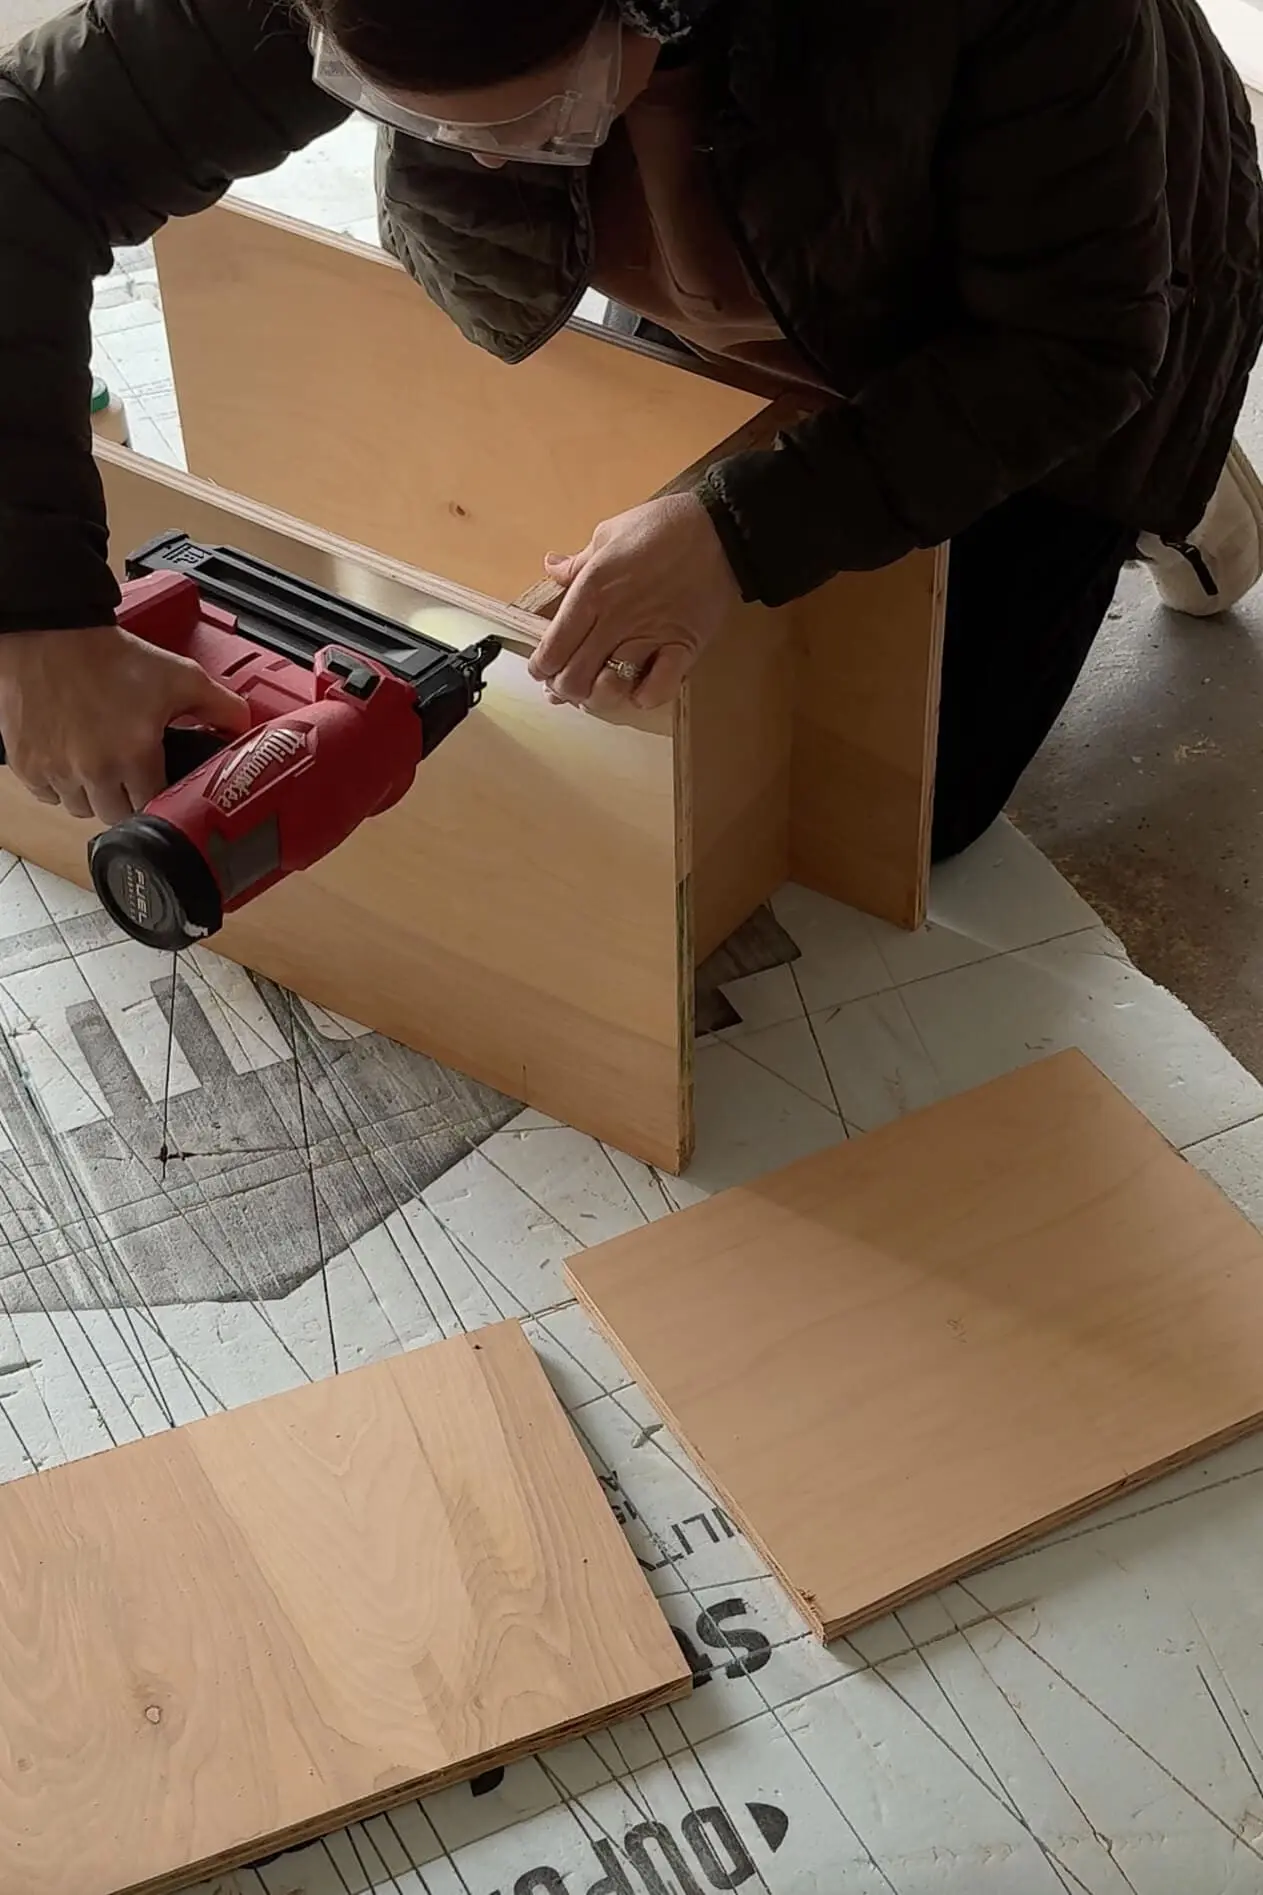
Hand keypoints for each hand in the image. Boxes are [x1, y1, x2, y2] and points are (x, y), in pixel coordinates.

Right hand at [0, 624, 250, 823]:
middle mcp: (93, 771)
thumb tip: (245, 728)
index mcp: (133, 756)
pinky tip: (71, 760)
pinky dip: (60, 785)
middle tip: (132, 774)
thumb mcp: (179, 676)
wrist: (50, 635)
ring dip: (94, 795)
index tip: (162, 786)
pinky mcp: (26, 764)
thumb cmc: (109, 656)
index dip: (161, 799)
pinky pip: (48, 795)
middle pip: (117, 816)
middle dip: (128, 799)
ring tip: (102, 764)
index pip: (155, 807)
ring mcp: (55, 771)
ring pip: (81, 809)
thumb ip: (220, 706)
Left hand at [528, 492, 740, 710]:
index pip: (551, 649)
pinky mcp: (681, 649)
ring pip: (609, 689)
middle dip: (565, 689)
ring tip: (602, 687)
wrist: (719, 531)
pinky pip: (656, 690)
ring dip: (600, 697)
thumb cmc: (660, 527)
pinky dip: (644, 698)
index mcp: (590, 592)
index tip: (544, 670)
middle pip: (574, 677)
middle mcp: (613, 621)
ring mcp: (648, 638)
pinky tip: (639, 690)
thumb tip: (551, 566)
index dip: (542, 669)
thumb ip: (578, 562)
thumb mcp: (608, 534)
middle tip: (570, 684)